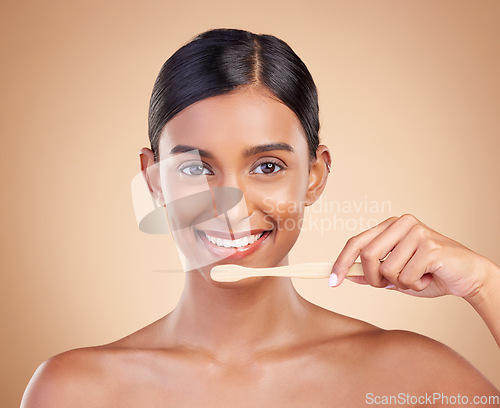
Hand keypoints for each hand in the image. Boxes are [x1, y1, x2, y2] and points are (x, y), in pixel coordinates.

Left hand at [330, 213, 495, 298]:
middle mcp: (401, 223)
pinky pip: (406, 277)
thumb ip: (373, 273)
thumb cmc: (431, 273)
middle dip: (374, 279)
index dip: (341, 262)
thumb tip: (347, 275)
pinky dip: (415, 286)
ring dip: (399, 284)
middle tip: (389, 285)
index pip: (356, 242)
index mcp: (390, 225)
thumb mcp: (396, 275)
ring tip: (417, 278)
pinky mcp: (429, 246)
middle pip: (366, 255)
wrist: (468, 276)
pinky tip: (429, 277)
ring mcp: (416, 232)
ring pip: (386, 270)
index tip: (332, 281)